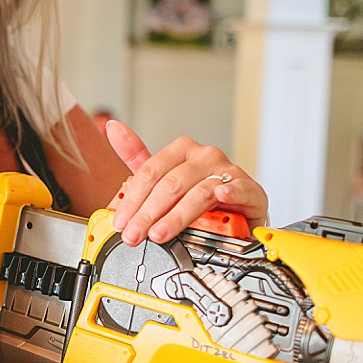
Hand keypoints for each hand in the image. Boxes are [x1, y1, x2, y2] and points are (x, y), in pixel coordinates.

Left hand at [103, 120, 268, 244]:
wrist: (239, 211)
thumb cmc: (200, 195)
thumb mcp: (164, 178)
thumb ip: (137, 158)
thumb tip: (113, 128)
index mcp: (181, 151)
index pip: (150, 173)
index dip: (132, 200)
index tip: (120, 223)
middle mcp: (204, 157)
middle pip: (169, 185)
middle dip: (147, 214)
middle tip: (134, 235)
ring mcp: (228, 171)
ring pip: (197, 193)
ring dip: (175, 216)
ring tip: (159, 234)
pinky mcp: (249, 188)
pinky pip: (239, 189)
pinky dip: (231, 192)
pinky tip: (221, 197)